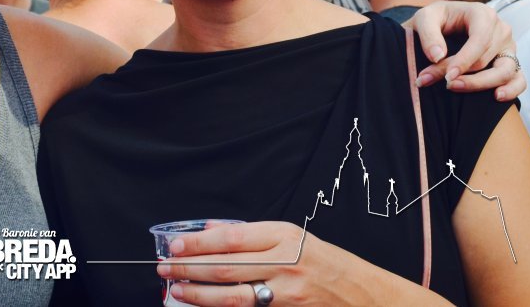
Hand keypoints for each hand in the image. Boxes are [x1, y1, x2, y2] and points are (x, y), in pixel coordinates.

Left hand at [157, 221, 400, 305]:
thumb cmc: (324, 261)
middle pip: (228, 267)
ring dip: (201, 294)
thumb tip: (208, 230)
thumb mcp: (291, 235)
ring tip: (177, 290)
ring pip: (235, 295)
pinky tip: (206, 305)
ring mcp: (288, 292)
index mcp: (284, 236)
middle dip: (191, 268)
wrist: (364, 293)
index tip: (175, 245)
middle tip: (165, 268)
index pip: (232, 238)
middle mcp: (286, 262)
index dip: (199, 243)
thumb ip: (250, 234)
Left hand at [406, 1, 523, 100]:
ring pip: (505, 71)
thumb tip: (437, 56)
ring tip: (460, 89)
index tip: (448, 76)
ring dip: (482, 84)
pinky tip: (496, 96)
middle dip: (464, 75)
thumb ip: (428, 34)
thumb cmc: (435, 20)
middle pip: (487, 59)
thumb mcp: (424, 19)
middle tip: (443, 84)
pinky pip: (519, 80)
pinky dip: (511, 90)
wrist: (441, 25)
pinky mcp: (511, 63)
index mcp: (482, 14)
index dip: (465, 60)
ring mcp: (508, 47)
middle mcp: (500, 29)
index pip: (480, 40)